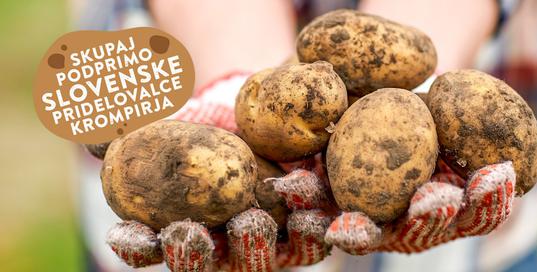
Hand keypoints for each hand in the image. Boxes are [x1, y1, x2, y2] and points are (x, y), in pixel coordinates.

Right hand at [105, 73, 337, 271]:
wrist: (263, 114)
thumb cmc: (200, 123)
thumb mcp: (162, 119)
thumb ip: (125, 127)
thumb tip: (89, 133)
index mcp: (177, 229)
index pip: (147, 246)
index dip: (136, 245)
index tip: (128, 233)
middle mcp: (221, 244)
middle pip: (205, 260)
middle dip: (193, 252)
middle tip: (188, 231)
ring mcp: (265, 241)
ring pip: (260, 254)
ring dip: (253, 243)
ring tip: (249, 221)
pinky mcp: (307, 228)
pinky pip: (313, 238)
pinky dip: (316, 231)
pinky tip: (318, 220)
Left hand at [277, 122, 536, 255]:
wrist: (366, 101)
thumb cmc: (428, 112)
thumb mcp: (468, 112)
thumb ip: (516, 133)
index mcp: (446, 204)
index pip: (474, 211)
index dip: (488, 199)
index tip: (498, 174)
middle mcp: (405, 222)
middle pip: (418, 232)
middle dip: (427, 219)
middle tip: (432, 198)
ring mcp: (362, 220)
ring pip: (360, 232)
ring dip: (353, 229)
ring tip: (345, 222)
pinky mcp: (320, 207)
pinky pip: (312, 211)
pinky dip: (303, 205)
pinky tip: (292, 190)